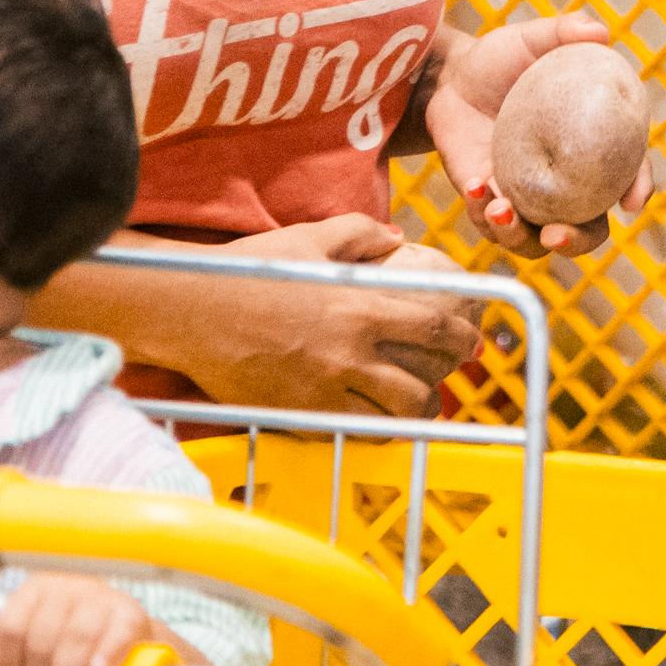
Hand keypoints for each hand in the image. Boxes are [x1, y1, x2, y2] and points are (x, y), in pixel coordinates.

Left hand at [0, 573, 164, 665]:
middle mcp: (67, 587)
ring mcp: (101, 598)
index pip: (10, 624)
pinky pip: (118, 632)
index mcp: (37, 590)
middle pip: (42, 637)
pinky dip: (108, 652)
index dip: (10, 660)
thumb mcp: (27, 651)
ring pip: (77, 637)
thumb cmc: (67, 645)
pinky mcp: (131, 615)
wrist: (121, 641)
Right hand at [179, 213, 480, 416]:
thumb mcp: (311, 236)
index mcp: (360, 307)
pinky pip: (352, 431)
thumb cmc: (250, 267)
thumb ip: (362, 234)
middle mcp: (350, 353)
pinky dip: (371, 429)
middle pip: (420, 383)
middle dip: (442, 388)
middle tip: (446, 384)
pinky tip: (372, 419)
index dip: (462, 338)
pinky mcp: (300, 414)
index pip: (433, 327)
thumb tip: (397, 239)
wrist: (192, 308)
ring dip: (411, 415)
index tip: (472, 341)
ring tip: (412, 408)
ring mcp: (325, 389)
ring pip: (391, 417)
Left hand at [426, 15, 657, 256]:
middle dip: (576, 242)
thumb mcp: (530, 40)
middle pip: (587, 230)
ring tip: (499, 209)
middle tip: (555, 234)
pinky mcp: (488, 203)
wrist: (447, 79)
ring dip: (519, 235)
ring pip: (534, 240)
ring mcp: (526, 198)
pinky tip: (475, 187)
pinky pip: (491, 226)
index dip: (637, 188)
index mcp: (589, 147)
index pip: (626, 173)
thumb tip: (598, 33)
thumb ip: (563, 32)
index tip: (631, 202)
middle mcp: (564, 183)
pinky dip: (483, 214)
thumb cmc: (499, 60)